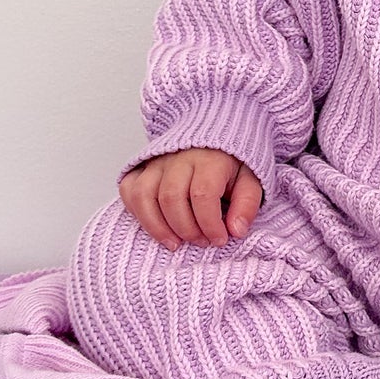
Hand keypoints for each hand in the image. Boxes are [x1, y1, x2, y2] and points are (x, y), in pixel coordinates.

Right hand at [117, 148, 263, 251]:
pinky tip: (156, 226)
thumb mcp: (250, 180)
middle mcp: (179, 157)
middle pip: (171, 198)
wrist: (213, 135)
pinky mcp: (142, 167)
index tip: (219, 239)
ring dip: (158, 227)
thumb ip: (246, 204)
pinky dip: (138, 212)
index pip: (202, 194)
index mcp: (210, 158)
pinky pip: (130, 190)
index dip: (209, 224)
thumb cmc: (231, 164)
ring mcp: (157, 162)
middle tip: (201, 241)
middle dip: (186, 229)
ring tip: (176, 243)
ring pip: (145, 196)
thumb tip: (236, 231)